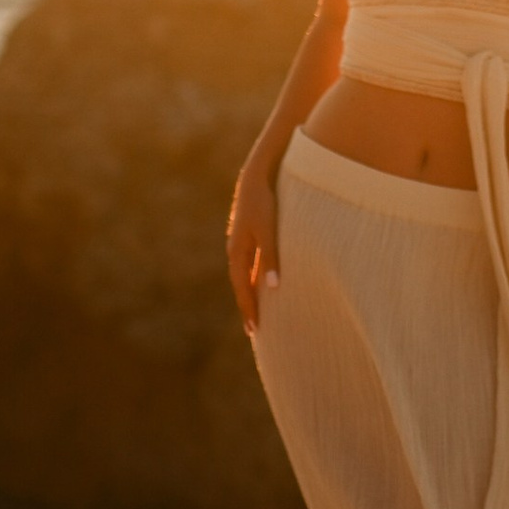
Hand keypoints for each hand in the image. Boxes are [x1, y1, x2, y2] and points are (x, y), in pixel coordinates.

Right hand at [227, 152, 281, 332]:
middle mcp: (235, 251)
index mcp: (237, 252)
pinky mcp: (248, 236)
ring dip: (250, 293)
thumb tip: (273, 287)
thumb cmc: (264, 204)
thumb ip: (271, 258)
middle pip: (241, 285)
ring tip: (257, 311)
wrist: (255, 178)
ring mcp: (240, 243)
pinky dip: (253, 278)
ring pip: (244, 275)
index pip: (242, 288)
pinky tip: (262, 284)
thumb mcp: (269, 231)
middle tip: (254, 330)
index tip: (254, 330)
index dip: (248, 308)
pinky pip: (249, 265)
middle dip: (247, 306)